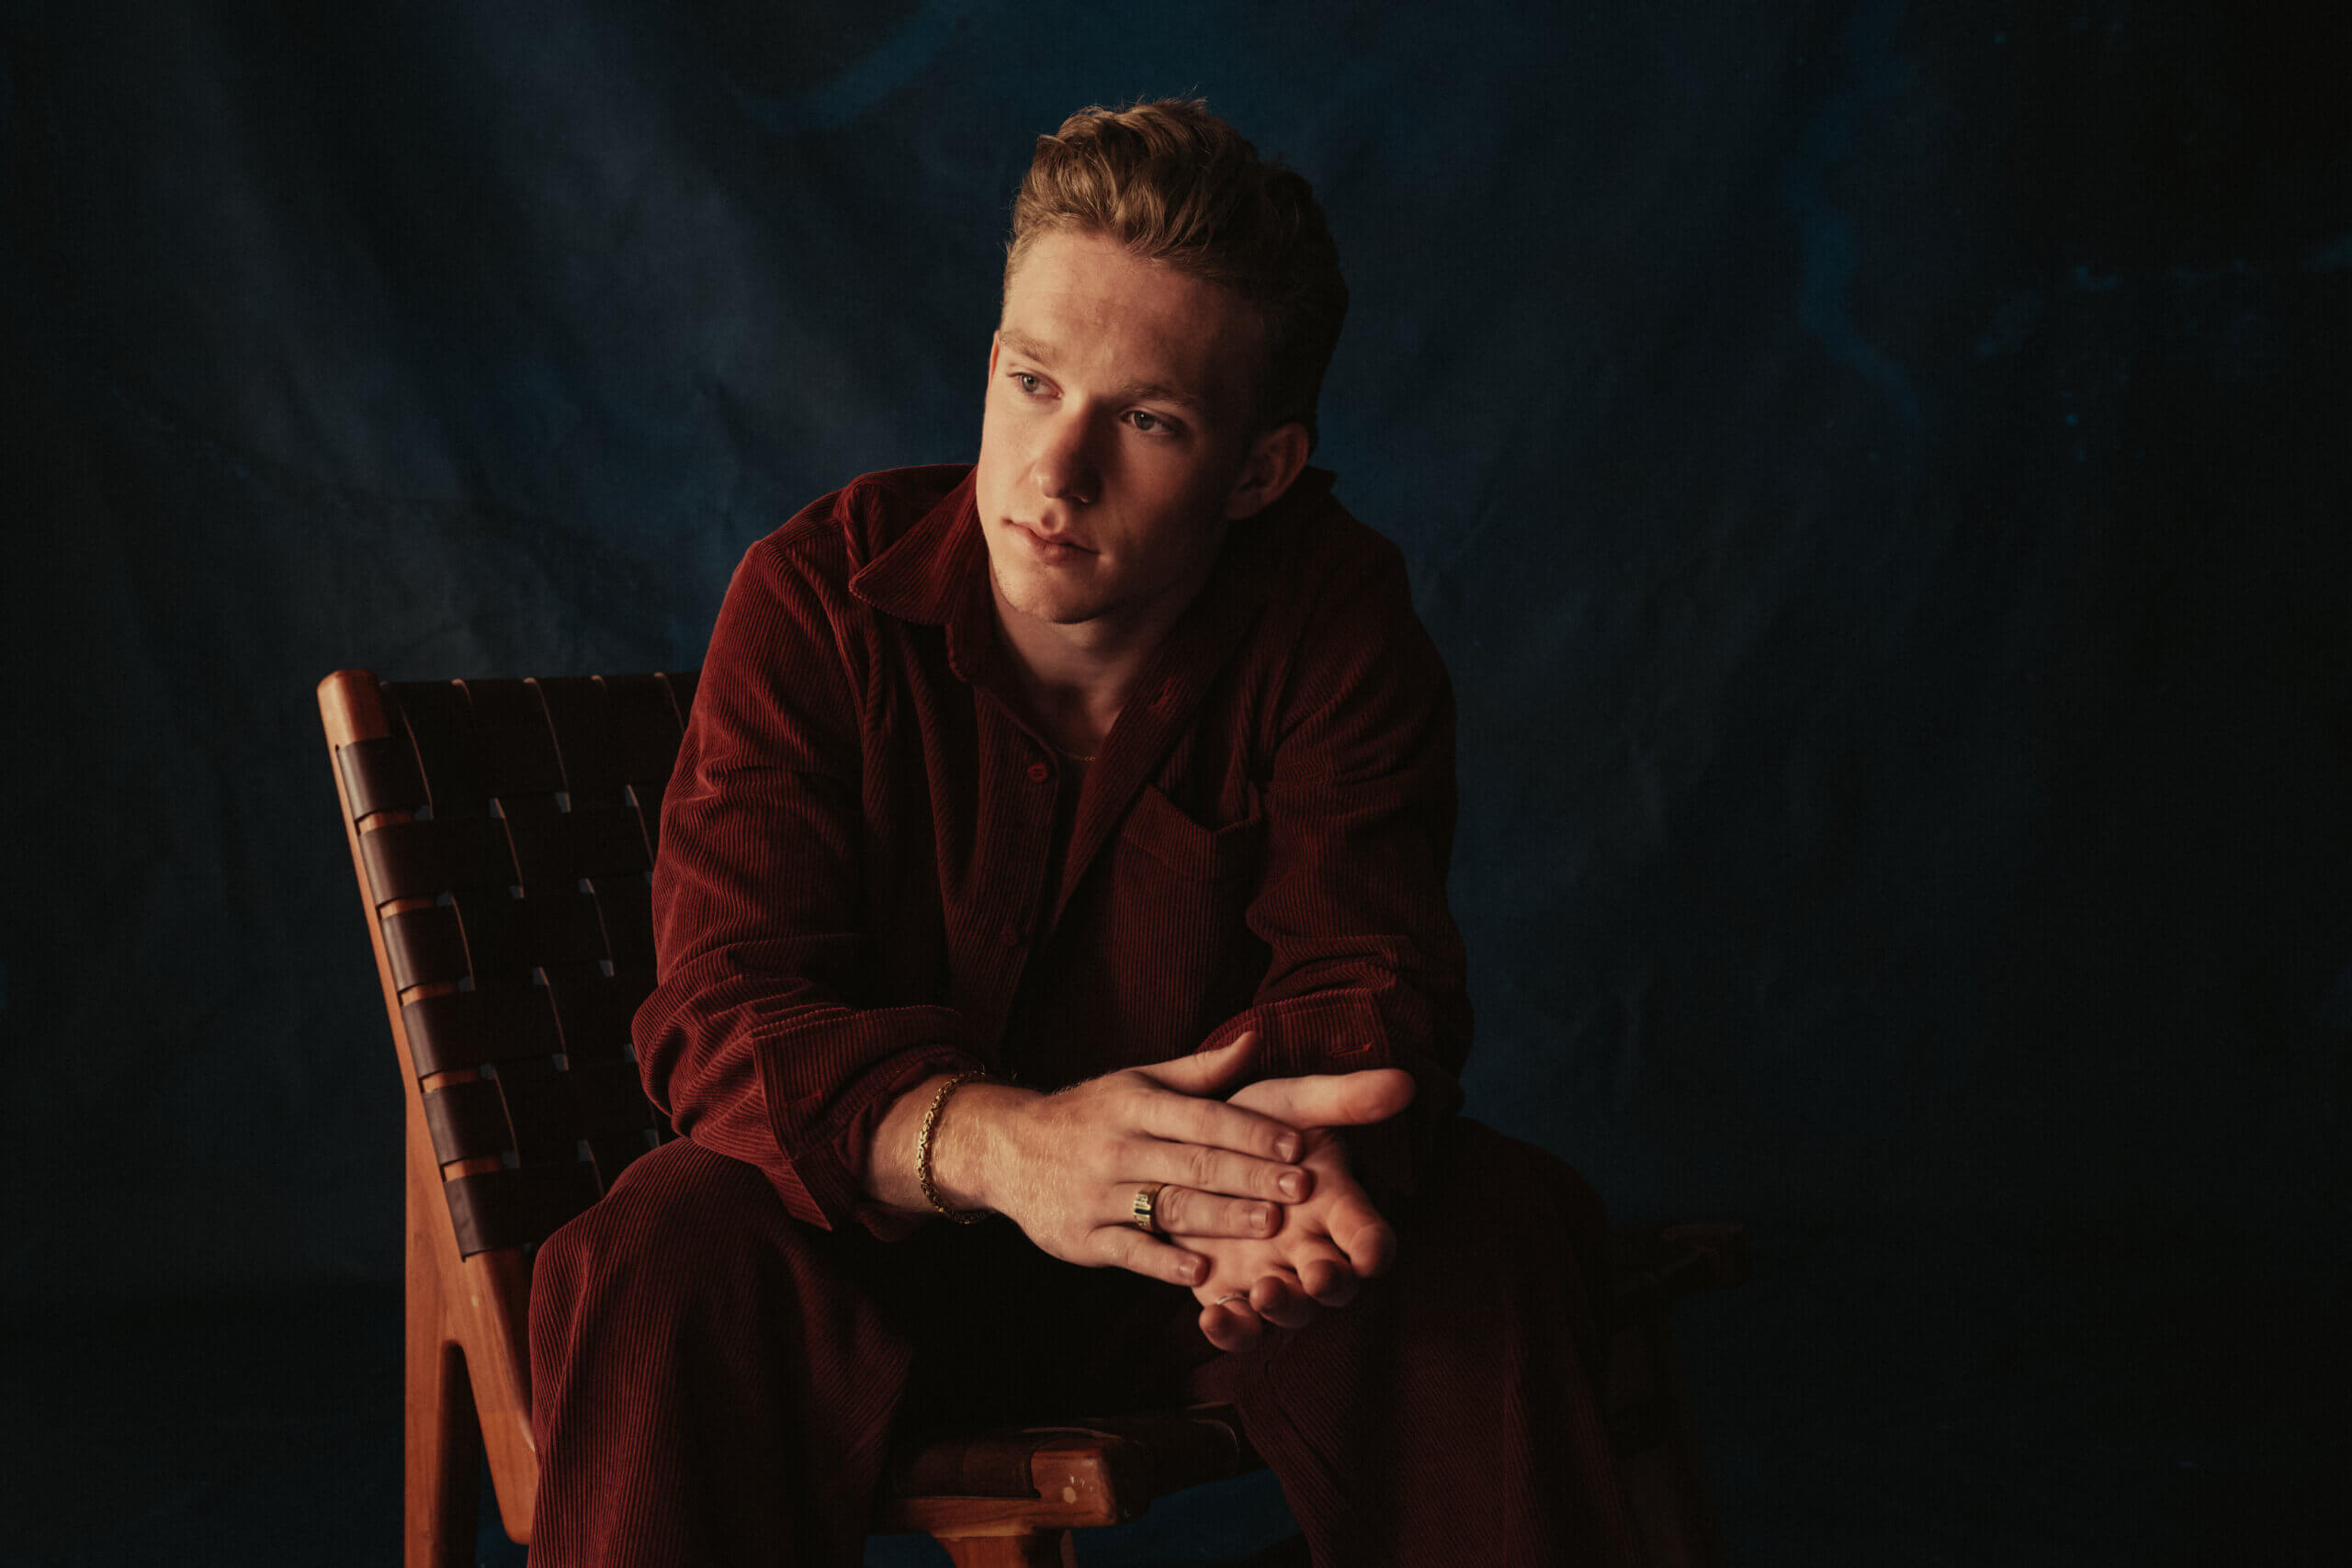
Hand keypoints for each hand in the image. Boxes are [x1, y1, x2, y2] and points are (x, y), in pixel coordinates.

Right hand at [938, 1033, 1313, 1288]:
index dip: (1250, 1132)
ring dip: (1220, 1218)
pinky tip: (1201, 1272)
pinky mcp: (1080, 1237)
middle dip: (1250, 1176)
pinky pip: (1128, 1251)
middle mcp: (1117, 1146)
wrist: (1006, 1149)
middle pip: (1193, 1163)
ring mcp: (1097, 1194)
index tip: (1296, 1145)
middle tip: (1301, 1189)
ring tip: (1269, 1226)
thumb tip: (1258, 1039)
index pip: (1202, 1118)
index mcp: (1135, 1105)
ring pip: (1167, 1206)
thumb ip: (1200, 1071)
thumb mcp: (1137, 1081)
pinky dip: (1163, 1262)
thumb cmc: (1090, 1114)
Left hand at [1187, 1067, 1414, 1352]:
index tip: (1373, 1251)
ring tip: (1265, 1292)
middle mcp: (1310, 1250)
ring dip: (1282, 1307)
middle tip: (1319, 1276)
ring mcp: (1271, 1275)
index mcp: (1335, 1208)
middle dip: (1330, 1283)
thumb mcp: (1296, 1104)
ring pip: (1288, 1309)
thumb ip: (1345, 1099)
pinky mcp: (1228, 1294)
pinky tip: (1211, 1318)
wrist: (1191, 1145)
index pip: (1369, 1234)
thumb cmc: (1255, 1124)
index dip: (1373, 1245)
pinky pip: (1238, 1324)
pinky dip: (1230, 1329)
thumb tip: (1404, 1082)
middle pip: (1335, 1283)